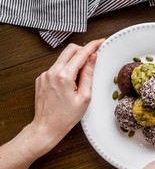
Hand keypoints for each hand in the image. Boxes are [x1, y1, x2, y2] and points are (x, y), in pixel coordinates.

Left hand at [28, 39, 103, 157]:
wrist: (46, 127)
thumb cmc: (66, 116)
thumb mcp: (84, 97)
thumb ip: (88, 75)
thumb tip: (92, 59)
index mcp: (64, 76)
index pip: (81, 54)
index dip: (92, 46)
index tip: (100, 42)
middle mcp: (52, 72)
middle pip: (70, 50)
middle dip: (82, 50)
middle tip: (92, 56)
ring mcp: (44, 75)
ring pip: (62, 59)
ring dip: (73, 61)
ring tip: (80, 78)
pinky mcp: (41, 79)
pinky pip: (56, 68)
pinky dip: (65, 70)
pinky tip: (70, 84)